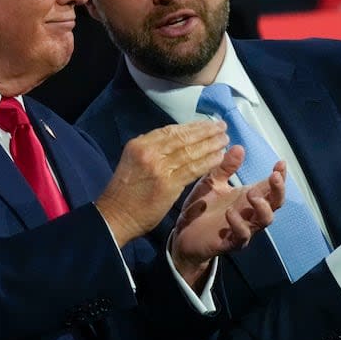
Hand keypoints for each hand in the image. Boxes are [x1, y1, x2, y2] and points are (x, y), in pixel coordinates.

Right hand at [96, 120, 227, 246]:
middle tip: (222, 126)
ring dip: (211, 144)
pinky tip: (219, 157)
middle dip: (205, 131)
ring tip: (224, 139)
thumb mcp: (132, 160)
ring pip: (191, 152)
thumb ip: (150, 148)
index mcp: (140, 144)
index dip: (192, 126)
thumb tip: (170, 138)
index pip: (171, 131)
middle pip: (183, 138)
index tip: (207, 123)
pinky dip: (208, 162)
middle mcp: (150, 152)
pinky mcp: (169, 185)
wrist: (116, 215)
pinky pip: (193, 169)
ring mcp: (160, 168)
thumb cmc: (125, 190)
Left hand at [170, 146, 284, 288]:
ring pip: (265, 220)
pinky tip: (229, 213)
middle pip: (276, 203)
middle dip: (278, 189)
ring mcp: (243, 228)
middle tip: (273, 176)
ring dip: (262, 207)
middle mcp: (250, 212)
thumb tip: (239, 147)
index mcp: (248, 197)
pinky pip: (242, 235)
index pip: (271, 186)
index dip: (280, 176)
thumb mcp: (212, 182)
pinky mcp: (230, 242)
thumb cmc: (202, 207)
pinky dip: (239, 224)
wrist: (184, 233)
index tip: (280, 162)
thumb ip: (225, 167)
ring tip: (251, 194)